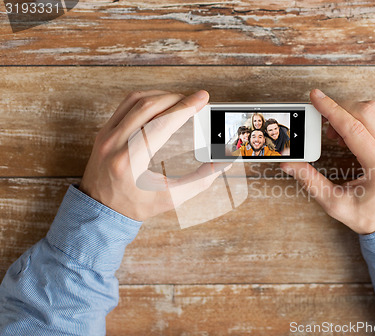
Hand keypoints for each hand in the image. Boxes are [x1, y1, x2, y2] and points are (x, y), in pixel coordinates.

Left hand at [80, 90, 226, 220]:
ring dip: (161, 95)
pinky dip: (147, 99)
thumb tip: (222, 163)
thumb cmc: (134, 206)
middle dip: (176, 98)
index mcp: (129, 161)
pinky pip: (126, 105)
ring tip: (181, 100)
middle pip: (148, 105)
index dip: (185, 108)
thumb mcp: (170, 198)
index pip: (161, 123)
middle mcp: (114, 143)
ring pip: (135, 100)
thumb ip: (199, 180)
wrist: (99, 211)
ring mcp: (106, 135)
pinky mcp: (104, 131)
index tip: (202, 98)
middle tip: (196, 100)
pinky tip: (161, 103)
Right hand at [281, 89, 374, 233]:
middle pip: (366, 111)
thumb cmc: (370, 217)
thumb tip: (289, 164)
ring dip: (349, 113)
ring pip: (374, 111)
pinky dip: (359, 119)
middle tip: (321, 123)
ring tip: (334, 134)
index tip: (315, 97)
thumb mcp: (335, 204)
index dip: (331, 110)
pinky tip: (347, 135)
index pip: (353, 127)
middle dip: (339, 109)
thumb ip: (310, 181)